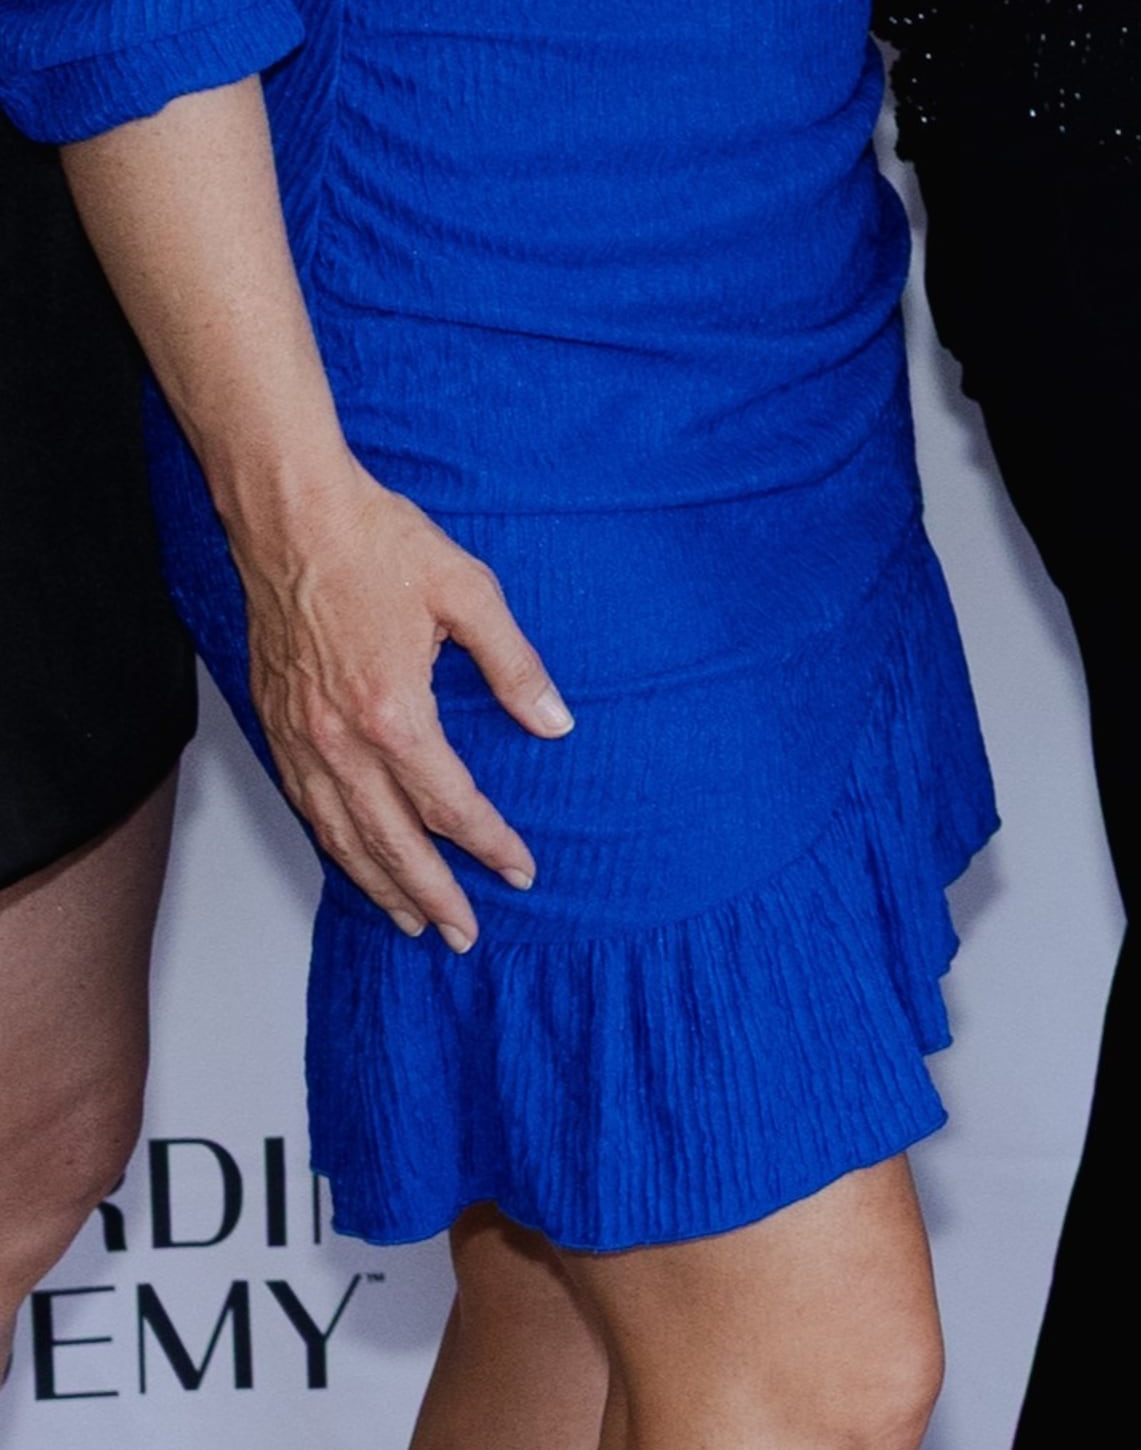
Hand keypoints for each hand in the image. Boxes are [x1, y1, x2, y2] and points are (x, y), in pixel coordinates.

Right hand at [232, 457, 571, 946]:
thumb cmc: (376, 542)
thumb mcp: (468, 594)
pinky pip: (306, 806)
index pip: (451, 806)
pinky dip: (333, 845)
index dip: (490, 846)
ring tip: (411, 922)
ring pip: (341, 835)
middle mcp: (340, 740)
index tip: (521, 873)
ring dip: (379, 884)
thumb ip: (514, 666)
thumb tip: (554, 722)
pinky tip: (353, 859)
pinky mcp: (276, 725)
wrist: (290, 515)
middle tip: (465, 935)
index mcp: (394, 713)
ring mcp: (301, 737)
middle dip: (433, 896)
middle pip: (392, 842)